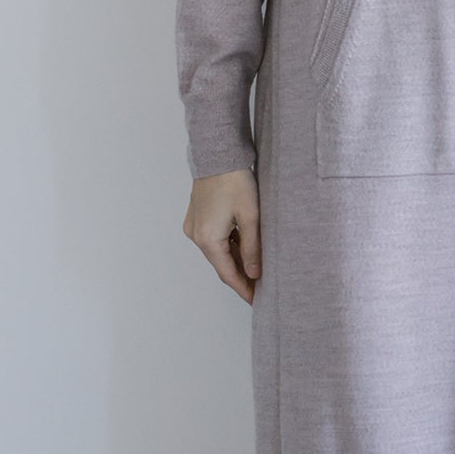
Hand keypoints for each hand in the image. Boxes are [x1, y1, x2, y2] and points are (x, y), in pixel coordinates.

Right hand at [183, 168, 261, 303]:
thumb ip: (252, 248)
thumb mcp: (250, 217)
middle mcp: (196, 235)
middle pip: (221, 263)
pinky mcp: (196, 217)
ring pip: (217, 251)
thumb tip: (254, 273)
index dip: (242, 288)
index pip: (227, 273)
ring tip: (256, 267)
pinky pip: (213, 239)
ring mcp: (194, 226)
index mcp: (208, 239)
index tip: (256, 300)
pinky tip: (244, 247)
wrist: (218, 154)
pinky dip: (228, 246)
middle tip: (260, 286)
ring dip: (235, 260)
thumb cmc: (235, 181)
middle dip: (240, 275)